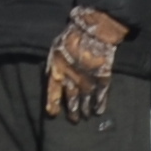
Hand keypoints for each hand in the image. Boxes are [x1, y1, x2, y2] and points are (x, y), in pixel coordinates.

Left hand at [44, 6, 125, 120]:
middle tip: (74, 120)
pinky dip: (100, 103)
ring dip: (85, 109)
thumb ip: (52, 65)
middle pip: (71, 99)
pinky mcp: (102, 78)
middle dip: (72, 111)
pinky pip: (101, 94)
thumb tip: (48, 77)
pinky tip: (99, 111)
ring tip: (85, 117)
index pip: (53, 92)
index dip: (53, 104)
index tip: (53, 114)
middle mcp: (73, 79)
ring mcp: (88, 80)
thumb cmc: (71, 37)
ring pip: (86, 100)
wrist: (93, 30)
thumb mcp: (54, 49)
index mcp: (58, 71)